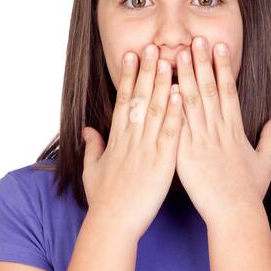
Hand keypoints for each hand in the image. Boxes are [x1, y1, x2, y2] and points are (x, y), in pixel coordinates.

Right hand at [80, 45, 183, 238]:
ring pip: (156, 110)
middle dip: (146, 71)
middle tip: (152, 45)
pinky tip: (182, 95)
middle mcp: (131, 139)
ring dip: (163, 84)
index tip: (132, 55)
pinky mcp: (161, 163)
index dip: (129, 76)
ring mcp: (146, 150)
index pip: (124, 100)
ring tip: (170, 60)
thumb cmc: (104, 201)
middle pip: (140, 98)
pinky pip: (170, 134)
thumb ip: (93, 147)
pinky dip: (175, 113)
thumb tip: (88, 130)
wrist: (113, 224)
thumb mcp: (93, 171)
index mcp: (117, 139)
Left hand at [173, 36, 270, 226]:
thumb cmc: (249, 191)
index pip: (228, 90)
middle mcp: (218, 131)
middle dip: (201, 62)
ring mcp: (201, 141)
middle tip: (194, 38)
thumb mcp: (265, 162)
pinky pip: (178, 126)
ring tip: (177, 53)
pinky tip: (166, 87)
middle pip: (209, 89)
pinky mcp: (186, 155)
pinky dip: (172, 106)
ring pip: (192, 102)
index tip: (218, 47)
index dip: (223, 67)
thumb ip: (270, 139)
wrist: (234, 214)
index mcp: (235, 130)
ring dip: (184, 76)